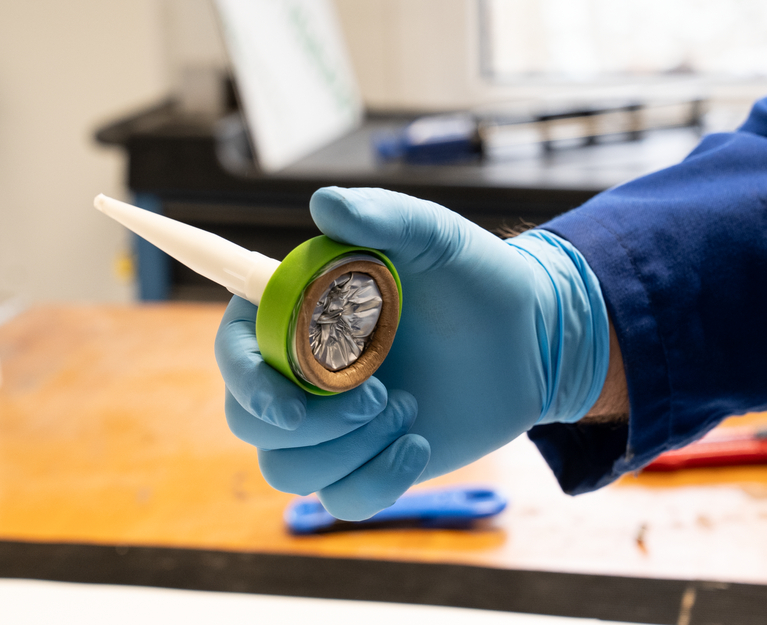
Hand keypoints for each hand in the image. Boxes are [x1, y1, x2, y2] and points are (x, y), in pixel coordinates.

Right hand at [215, 187, 609, 519]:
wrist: (531, 339)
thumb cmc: (476, 279)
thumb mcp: (434, 237)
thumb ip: (383, 217)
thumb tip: (322, 203)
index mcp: (302, 314)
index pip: (235, 349)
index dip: (244, 378)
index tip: (288, 403)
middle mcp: (305, 371)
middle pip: (248, 420)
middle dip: (308, 424)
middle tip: (377, 396)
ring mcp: (334, 423)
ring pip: (288, 470)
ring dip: (347, 450)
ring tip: (409, 410)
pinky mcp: (368, 461)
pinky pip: (341, 500)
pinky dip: (376, 482)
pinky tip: (418, 445)